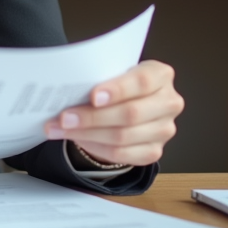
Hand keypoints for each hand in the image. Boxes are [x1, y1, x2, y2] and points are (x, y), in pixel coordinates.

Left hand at [44, 60, 183, 166]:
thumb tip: (68, 90)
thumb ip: (100, 78)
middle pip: (131, 114)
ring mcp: (164, 130)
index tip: (93, 96)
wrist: (126, 104)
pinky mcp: (154, 151)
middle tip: (64, 117)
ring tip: (59, 129)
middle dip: (93, 117)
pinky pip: (121, 154)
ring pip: (122, 137)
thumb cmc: (117, 85)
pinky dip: (94, 147)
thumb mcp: (113, 73)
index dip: (118, 90)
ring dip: (86, 134)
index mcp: (161, 75)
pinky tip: (76, 139)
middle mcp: (169, 102)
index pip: (142, 81)